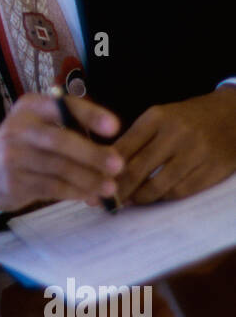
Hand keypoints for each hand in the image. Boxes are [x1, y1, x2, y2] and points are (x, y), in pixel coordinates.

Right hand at [0, 93, 122, 216]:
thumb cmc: (20, 147)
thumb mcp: (35, 125)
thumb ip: (66, 127)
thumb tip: (109, 148)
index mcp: (30, 108)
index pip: (63, 106)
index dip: (90, 115)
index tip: (114, 127)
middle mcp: (19, 128)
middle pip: (60, 140)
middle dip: (92, 154)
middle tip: (117, 165)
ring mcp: (14, 156)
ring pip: (59, 168)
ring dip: (88, 179)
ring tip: (109, 187)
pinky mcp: (15, 182)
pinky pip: (52, 187)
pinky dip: (75, 192)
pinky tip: (90, 196)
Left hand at [114, 87, 235, 205]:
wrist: (233, 115)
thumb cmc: (188, 119)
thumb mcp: (160, 118)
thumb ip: (135, 139)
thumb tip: (105, 167)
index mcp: (158, 117)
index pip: (124, 148)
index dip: (105, 170)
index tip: (94, 183)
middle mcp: (176, 134)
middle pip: (138, 170)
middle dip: (119, 190)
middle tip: (107, 200)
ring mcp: (196, 153)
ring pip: (158, 185)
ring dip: (140, 197)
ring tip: (129, 201)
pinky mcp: (211, 170)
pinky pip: (180, 191)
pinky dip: (163, 198)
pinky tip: (153, 198)